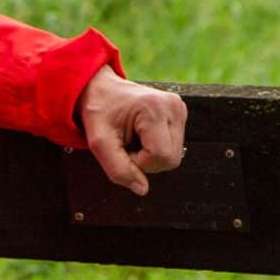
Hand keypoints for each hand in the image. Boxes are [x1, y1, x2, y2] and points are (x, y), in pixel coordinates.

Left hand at [75, 66, 187, 195]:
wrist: (102, 89)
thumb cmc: (99, 112)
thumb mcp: (99, 143)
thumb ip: (118, 169)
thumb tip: (142, 190)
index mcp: (155, 108)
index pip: (160, 157)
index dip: (138, 162)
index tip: (121, 147)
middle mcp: (173, 106)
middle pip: (171, 160)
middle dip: (146, 161)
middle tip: (127, 145)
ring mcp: (179, 108)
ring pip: (174, 156)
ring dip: (151, 156)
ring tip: (134, 138)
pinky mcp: (180, 112)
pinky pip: (174, 146)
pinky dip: (157, 148)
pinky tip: (143, 135)